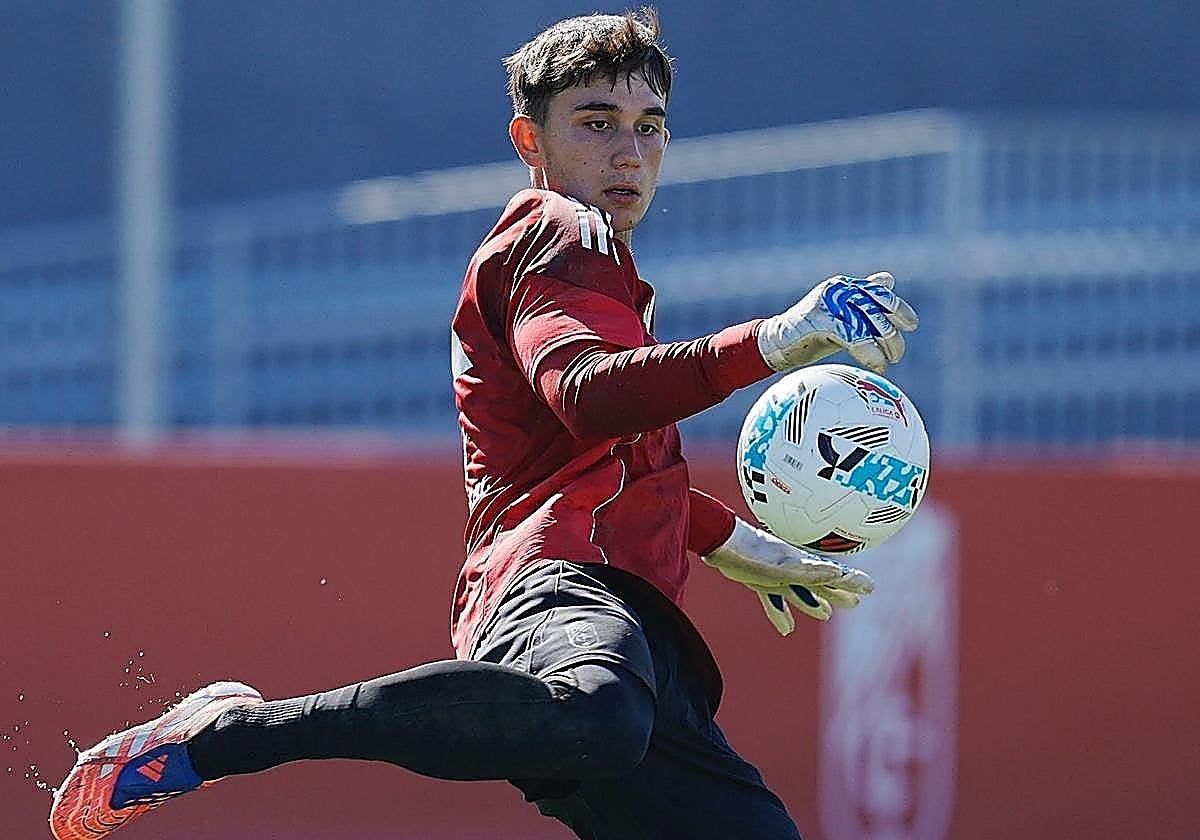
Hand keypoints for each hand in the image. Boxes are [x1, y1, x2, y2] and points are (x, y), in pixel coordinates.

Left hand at [701, 518, 873, 635]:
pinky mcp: (758, 580)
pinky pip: (774, 600)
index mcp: (803, 565)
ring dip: (813, 604)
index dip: (853, 581)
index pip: (834, 574)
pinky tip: (786, 630)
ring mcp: (775, 575)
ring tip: (826, 615)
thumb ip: (810, 573)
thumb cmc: (752, 553)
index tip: (871, 587)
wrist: (721, 543)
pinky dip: (781, 613)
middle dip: (838, 594)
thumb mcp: (785, 567)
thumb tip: (839, 573)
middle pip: (820, 584)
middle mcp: (793, 569)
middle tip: (855, 603)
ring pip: (800, 592)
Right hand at [756, 272, 918, 373]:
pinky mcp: (821, 319)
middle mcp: (839, 289)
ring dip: (883, 346)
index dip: (899, 308)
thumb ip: (863, 301)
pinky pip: (854, 336)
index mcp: (844, 287)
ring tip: (888, 363)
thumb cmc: (809, 333)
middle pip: (877, 309)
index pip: (880, 293)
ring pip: (868, 323)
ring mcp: (829, 303)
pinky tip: (876, 365)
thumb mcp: (840, 315)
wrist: (776, 344)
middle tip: (896, 355)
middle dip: (891, 334)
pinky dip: (868, 353)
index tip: (911, 325)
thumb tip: (889, 279)